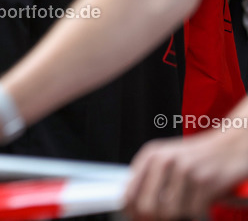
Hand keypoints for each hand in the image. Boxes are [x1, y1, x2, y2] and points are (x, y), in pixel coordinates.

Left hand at [125, 127, 247, 219]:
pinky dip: (197, 213)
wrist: (231, 146)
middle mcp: (164, 160)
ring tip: (186, 207)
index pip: (129, 190)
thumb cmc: (199, 155)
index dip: (131, 209)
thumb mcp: (168, 158)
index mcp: (151, 155)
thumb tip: (132, 204)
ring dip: (179, 215)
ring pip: (171, 212)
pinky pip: (194, 211)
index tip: (135, 216)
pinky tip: (200, 203)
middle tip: (161, 218)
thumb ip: (150, 177)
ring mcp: (185, 170)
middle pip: (147, 205)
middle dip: (154, 217)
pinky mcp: (205, 181)